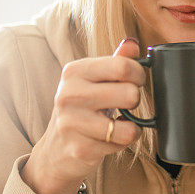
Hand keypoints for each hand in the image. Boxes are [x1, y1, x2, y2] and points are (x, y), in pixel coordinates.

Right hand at [20, 38, 144, 193]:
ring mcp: (72, 123)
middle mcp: (69, 95)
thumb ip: (115, 61)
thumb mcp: (94, 81)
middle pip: (130, 94)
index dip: (138, 74)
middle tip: (126, 104)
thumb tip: (133, 43)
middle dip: (135, 101)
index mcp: (74, 71)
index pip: (122, 66)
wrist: (56, 150)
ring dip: (131, 127)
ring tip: (118, 124)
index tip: (135, 81)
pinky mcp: (80, 149)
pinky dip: (122, 143)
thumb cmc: (82, 109)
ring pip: (128, 126)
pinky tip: (109, 139)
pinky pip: (121, 144)